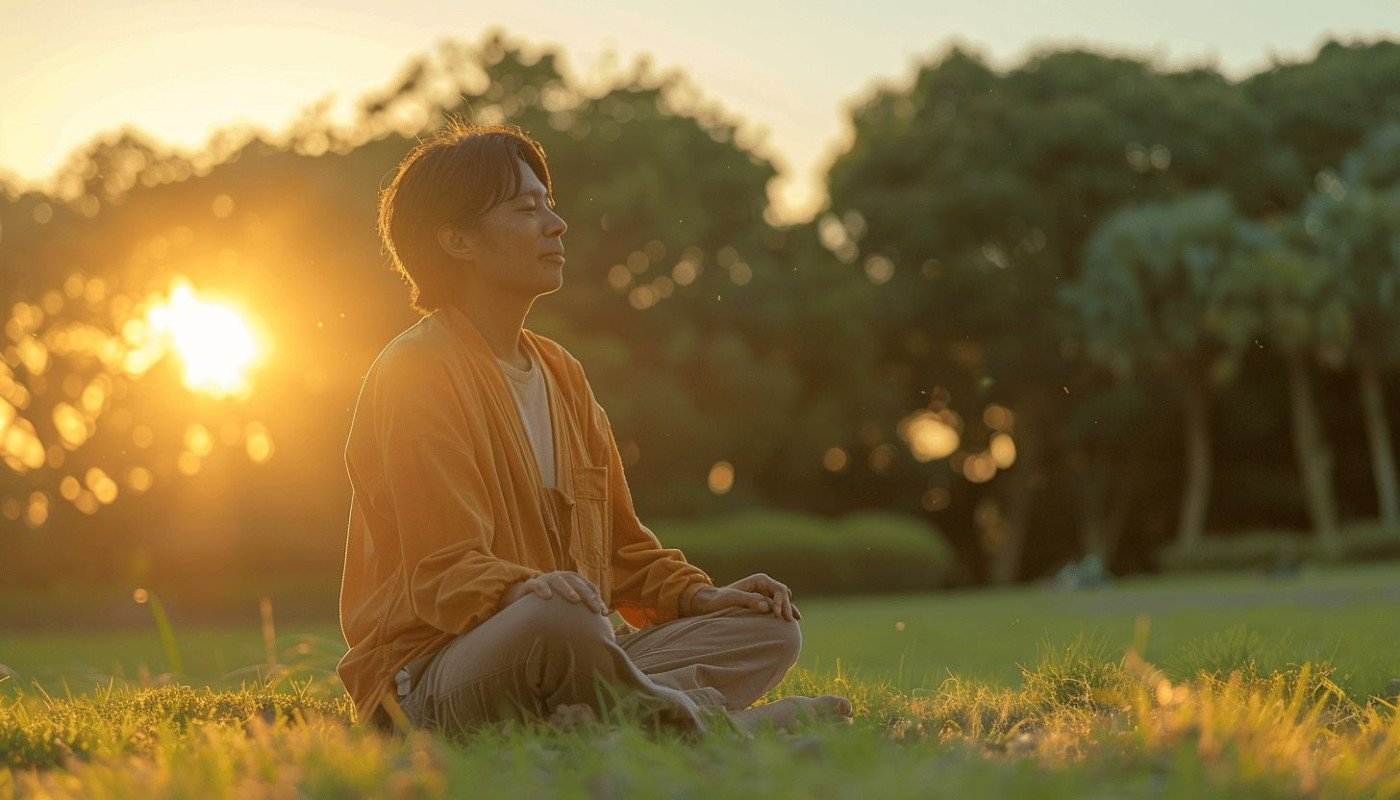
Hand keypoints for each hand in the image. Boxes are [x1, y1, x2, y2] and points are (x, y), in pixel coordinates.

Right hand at [503, 571, 606, 614]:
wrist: (524, 599)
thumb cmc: (551, 605)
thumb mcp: (566, 606)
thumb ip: (580, 611)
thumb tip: (601, 623)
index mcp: (571, 580)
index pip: (588, 586)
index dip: (596, 598)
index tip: (604, 613)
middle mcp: (560, 577)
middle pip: (576, 582)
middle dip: (587, 595)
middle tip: (595, 609)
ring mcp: (545, 579)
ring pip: (558, 581)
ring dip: (568, 590)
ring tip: (575, 600)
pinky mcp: (531, 585)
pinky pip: (536, 584)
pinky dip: (542, 589)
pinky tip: (547, 597)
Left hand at [685, 573, 799, 621]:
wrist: (710, 603)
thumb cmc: (719, 600)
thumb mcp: (731, 599)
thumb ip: (748, 600)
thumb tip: (766, 605)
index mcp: (759, 580)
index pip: (778, 589)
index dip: (782, 602)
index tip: (777, 615)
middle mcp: (764, 585)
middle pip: (784, 594)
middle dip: (788, 606)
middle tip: (789, 620)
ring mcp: (765, 593)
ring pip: (783, 600)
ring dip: (788, 609)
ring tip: (796, 619)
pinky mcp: (763, 602)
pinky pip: (777, 607)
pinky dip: (784, 612)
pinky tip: (790, 620)